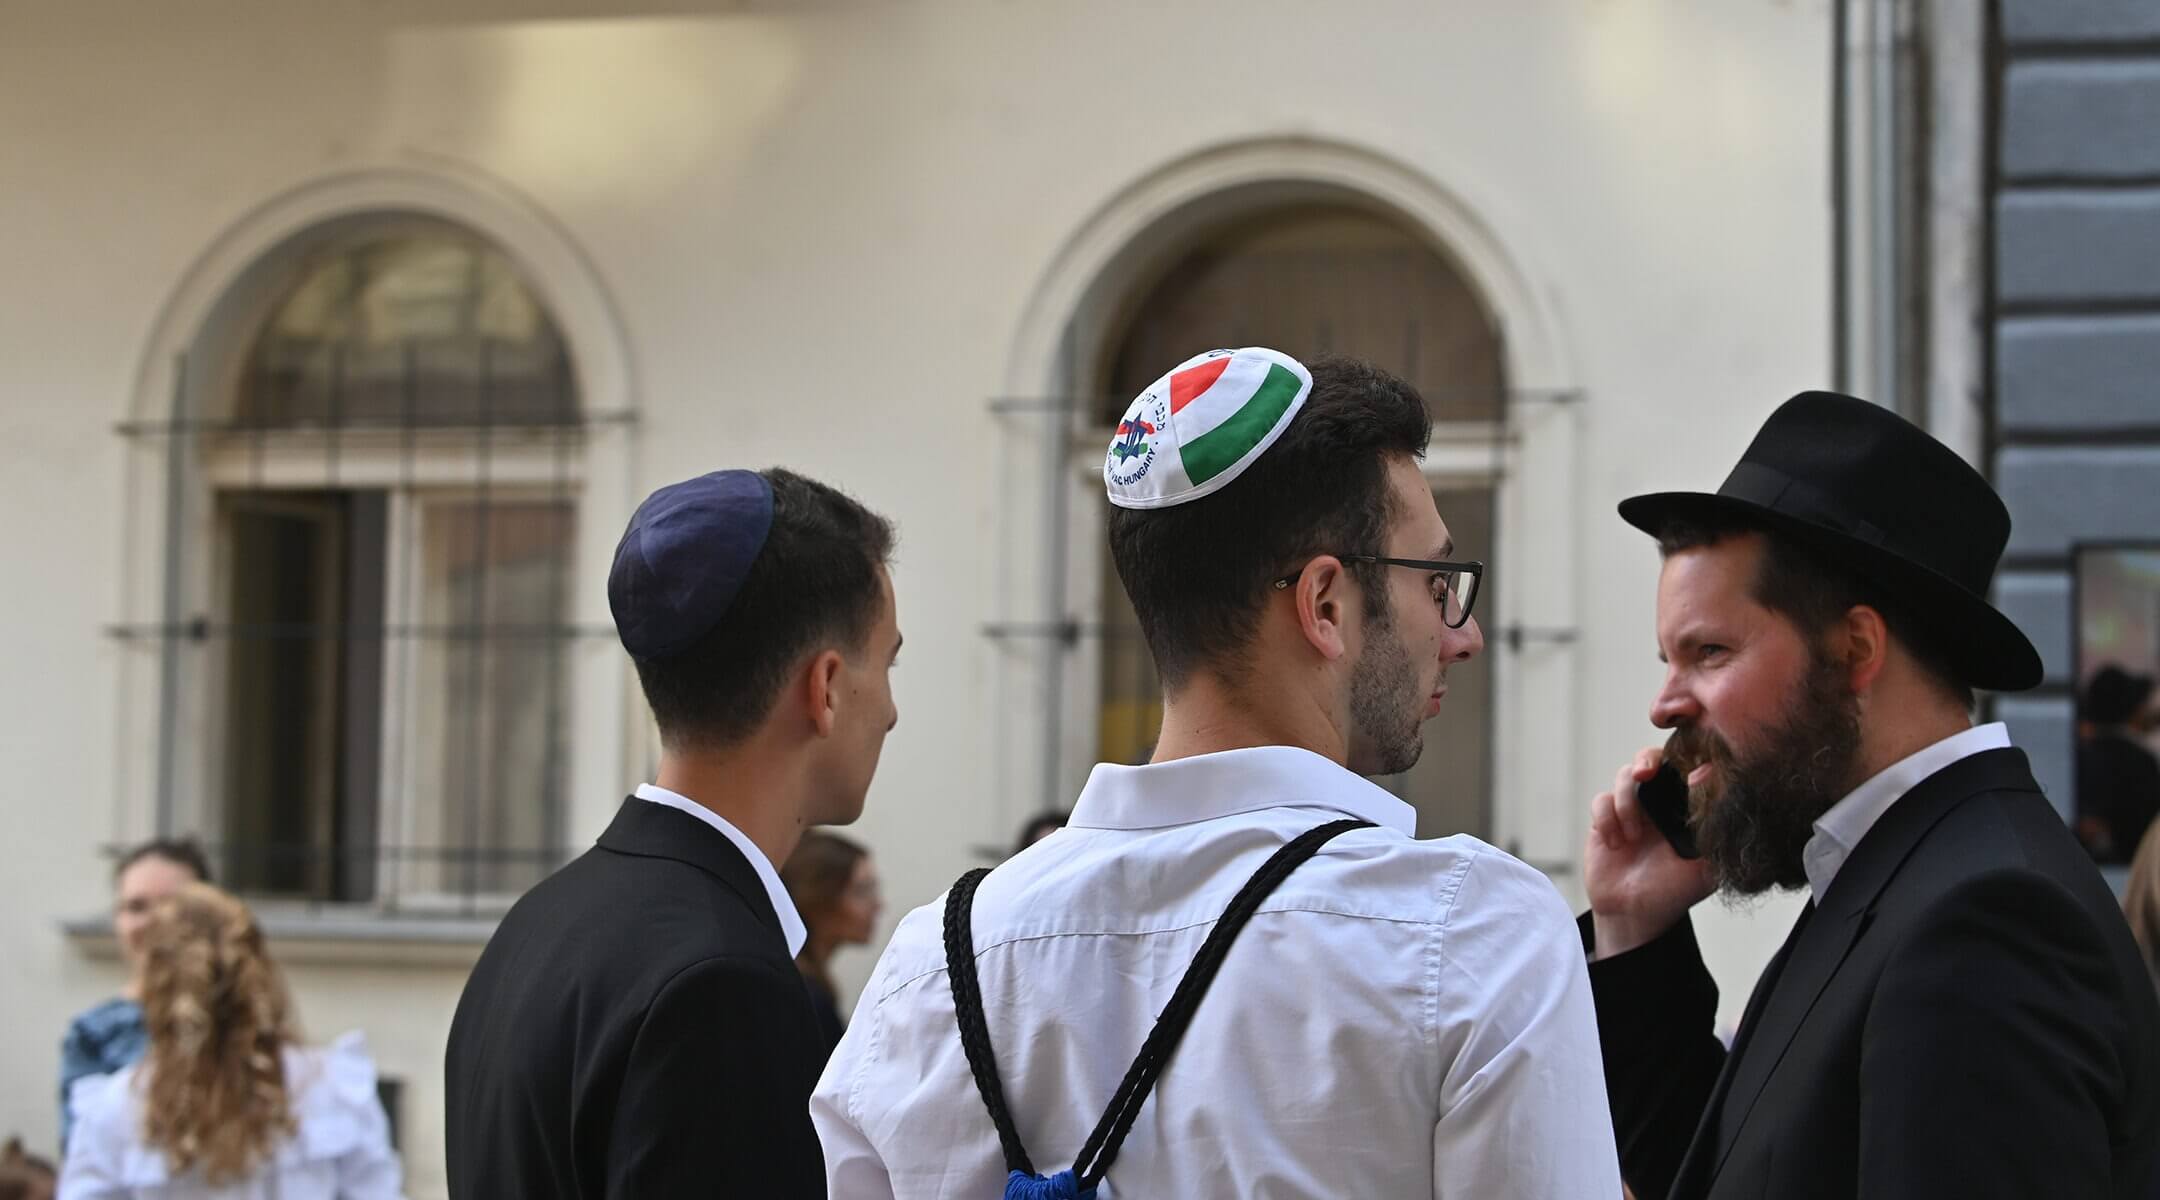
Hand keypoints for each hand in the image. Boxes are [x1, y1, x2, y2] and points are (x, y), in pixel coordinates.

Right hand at [1584, 746, 1715, 958]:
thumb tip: (1708, 774)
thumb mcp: (1704, 861)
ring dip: (1626, 803)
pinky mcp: (1604, 821)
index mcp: (1685, 808)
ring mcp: (1630, 811)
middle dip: (1646, 761)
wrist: (1636, 916)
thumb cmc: (1674, 891)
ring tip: (1633, 837)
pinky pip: (1600, 802)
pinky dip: (1606, 820)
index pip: (1685, 768)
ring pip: (1623, 777)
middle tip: (1644, 774)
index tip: (1683, 769)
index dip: (1682, 758)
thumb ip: (1710, 820)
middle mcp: (1659, 804)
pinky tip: (1615, 844)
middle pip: (1651, 760)